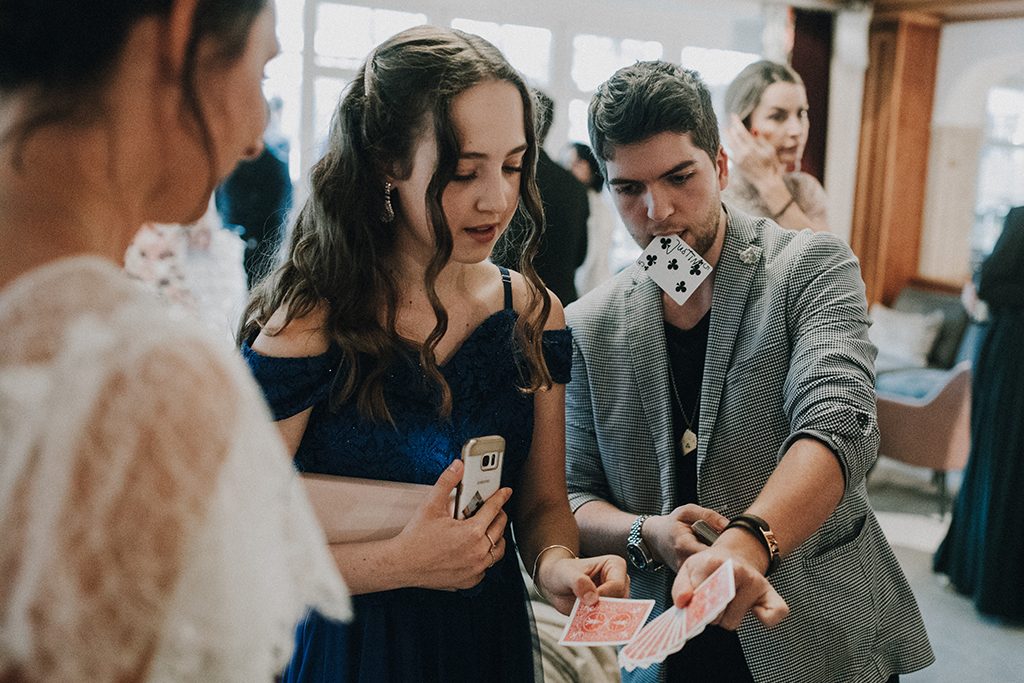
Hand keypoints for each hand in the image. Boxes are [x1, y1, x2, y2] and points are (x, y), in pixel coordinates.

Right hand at [394, 460, 510, 590]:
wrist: (402, 565)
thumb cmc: (415, 537)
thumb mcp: (431, 505)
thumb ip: (447, 482)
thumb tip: (457, 466)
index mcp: (472, 532)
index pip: (494, 509)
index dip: (501, 497)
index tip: (505, 492)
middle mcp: (478, 552)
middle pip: (500, 528)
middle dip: (498, 515)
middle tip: (492, 509)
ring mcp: (475, 568)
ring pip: (498, 550)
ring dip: (495, 537)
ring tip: (487, 529)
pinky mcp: (471, 580)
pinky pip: (486, 567)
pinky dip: (484, 557)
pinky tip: (475, 549)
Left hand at [537, 553, 630, 615]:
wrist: (554, 583)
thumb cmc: (562, 572)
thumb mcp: (566, 573)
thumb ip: (579, 582)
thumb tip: (592, 598)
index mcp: (614, 565)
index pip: (618, 585)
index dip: (604, 595)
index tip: (588, 600)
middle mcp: (618, 582)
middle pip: (620, 602)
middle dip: (604, 609)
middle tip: (589, 613)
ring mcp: (614, 598)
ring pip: (615, 614)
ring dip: (601, 619)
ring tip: (586, 618)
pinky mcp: (607, 611)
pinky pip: (607, 622)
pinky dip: (598, 625)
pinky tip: (586, 623)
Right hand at [642, 505, 728, 571]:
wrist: (655, 537)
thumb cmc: (672, 524)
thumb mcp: (688, 512)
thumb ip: (708, 516)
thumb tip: (728, 525)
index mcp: (683, 544)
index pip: (708, 555)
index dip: (723, 552)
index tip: (732, 546)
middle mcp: (683, 561)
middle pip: (711, 567)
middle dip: (723, 559)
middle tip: (730, 549)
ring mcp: (684, 571)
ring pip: (708, 573)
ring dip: (717, 563)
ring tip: (719, 552)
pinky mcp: (687, 576)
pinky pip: (703, 574)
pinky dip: (711, 567)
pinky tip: (712, 558)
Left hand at [671, 545, 788, 629]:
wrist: (735, 556)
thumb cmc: (710, 567)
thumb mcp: (688, 569)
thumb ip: (681, 587)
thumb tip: (683, 602)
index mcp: (713, 562)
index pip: (700, 597)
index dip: (693, 606)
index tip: (693, 606)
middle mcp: (738, 571)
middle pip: (717, 615)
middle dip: (709, 615)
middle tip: (709, 603)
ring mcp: (756, 582)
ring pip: (734, 621)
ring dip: (727, 619)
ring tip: (725, 603)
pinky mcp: (771, 593)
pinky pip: (774, 614)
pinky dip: (766, 619)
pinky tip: (754, 611)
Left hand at [724, 114, 784, 184]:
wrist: (767, 182)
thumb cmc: (771, 165)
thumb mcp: (769, 150)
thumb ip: (760, 139)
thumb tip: (753, 129)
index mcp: (752, 147)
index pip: (741, 131)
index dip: (736, 122)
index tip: (733, 115)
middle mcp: (743, 153)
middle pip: (732, 136)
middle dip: (730, 128)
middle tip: (729, 122)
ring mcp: (738, 159)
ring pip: (729, 144)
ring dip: (727, 136)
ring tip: (725, 130)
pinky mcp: (737, 165)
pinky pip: (729, 153)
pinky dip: (727, 146)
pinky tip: (725, 143)